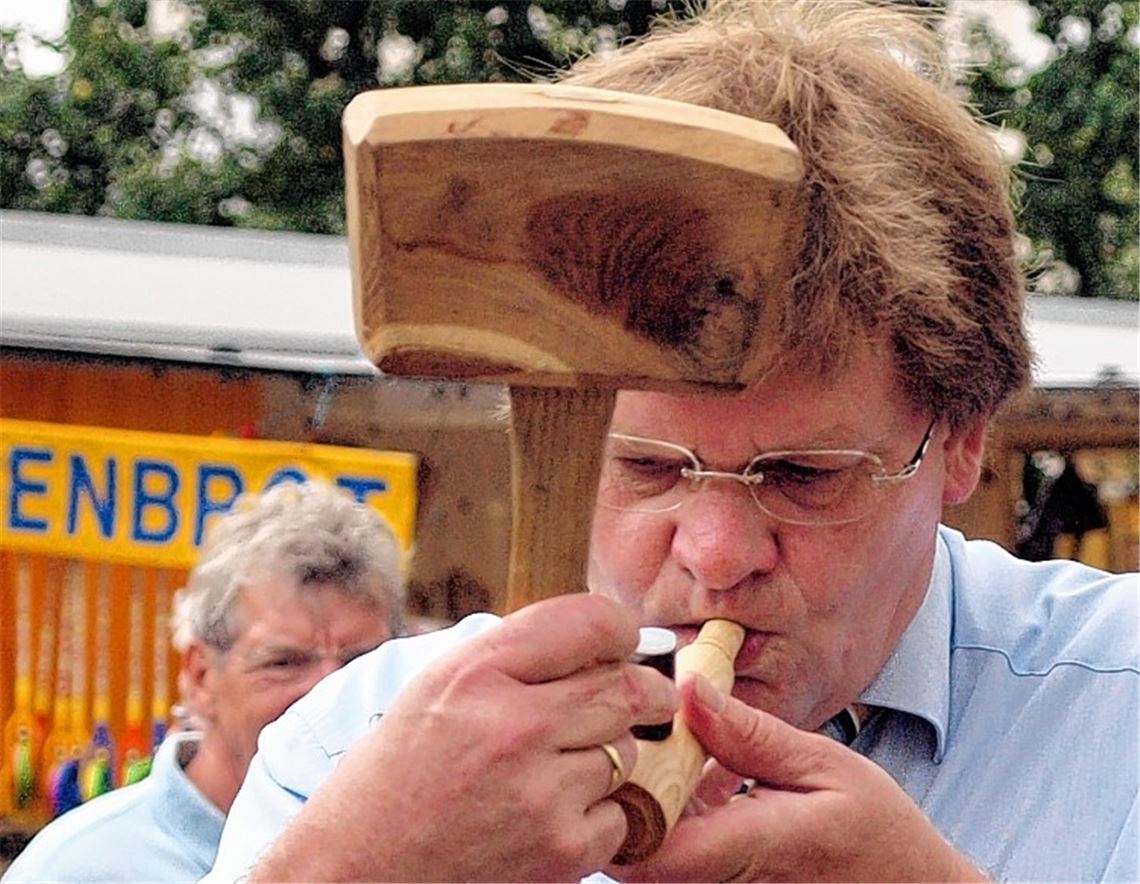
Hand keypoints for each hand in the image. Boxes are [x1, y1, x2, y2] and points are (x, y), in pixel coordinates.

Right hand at [251, 594, 677, 881]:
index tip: (624, 641)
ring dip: (610, 756)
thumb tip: (606, 637)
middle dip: (641, 692)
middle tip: (642, 698)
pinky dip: (600, 814)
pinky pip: (621, 811)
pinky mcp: (560, 850)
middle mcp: (513, 726)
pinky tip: (553, 813)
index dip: (620, 629)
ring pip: (627, 750)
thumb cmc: (401, 771)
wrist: (358, 869)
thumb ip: (517, 655)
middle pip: (626, 688)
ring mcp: (540, 792)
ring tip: (558, 768)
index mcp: (477, 672)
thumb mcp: (439, 685)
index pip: (590, 621)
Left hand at [614, 675, 986, 881]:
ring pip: (646, 858)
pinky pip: (672, 863)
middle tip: (644, 736)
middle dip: (628, 790)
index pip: (647, 846)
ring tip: (679, 755)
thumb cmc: (878, 836)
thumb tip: (688, 689)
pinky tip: (698, 788)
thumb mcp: (824, 766)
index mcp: (751, 850)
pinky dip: (671, 821)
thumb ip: (748, 734)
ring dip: (649, 803)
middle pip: (635, 851)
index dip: (620, 796)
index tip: (629, 742)